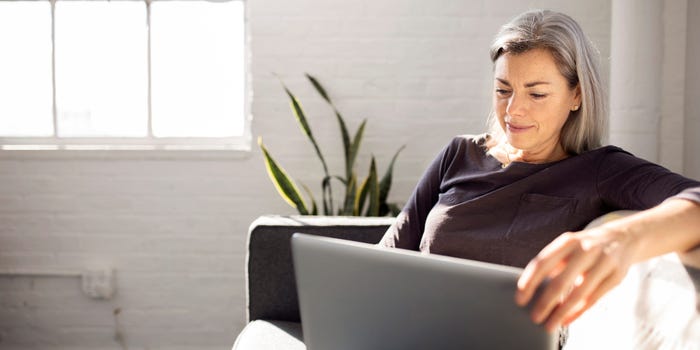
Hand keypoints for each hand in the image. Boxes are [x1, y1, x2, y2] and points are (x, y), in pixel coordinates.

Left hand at [514, 226, 637, 331]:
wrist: (623, 237)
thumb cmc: (585, 246)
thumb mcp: (568, 246)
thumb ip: (552, 263)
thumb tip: (530, 288)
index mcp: (567, 241)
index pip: (542, 263)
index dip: (529, 283)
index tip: (520, 300)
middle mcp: (585, 250)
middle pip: (560, 282)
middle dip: (545, 303)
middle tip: (534, 318)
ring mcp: (603, 263)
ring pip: (578, 294)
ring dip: (561, 313)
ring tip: (550, 325)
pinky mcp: (616, 276)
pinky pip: (593, 299)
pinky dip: (578, 312)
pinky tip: (567, 320)